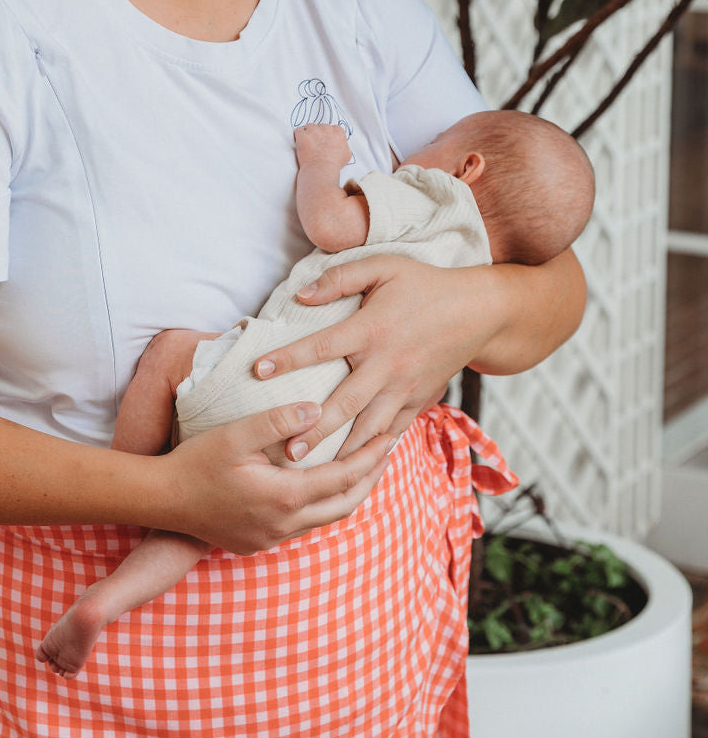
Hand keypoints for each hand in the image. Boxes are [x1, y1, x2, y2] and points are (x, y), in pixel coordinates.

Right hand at [160, 399, 392, 554]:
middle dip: (370, 478)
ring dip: (347, 493)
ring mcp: (271, 539)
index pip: (344, 477)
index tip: (389, 436)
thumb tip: (318, 409)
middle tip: (386, 453)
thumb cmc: (196, 461)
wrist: (161, 499)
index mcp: (284, 496)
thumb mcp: (236, 433)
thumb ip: (279, 420)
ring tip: (362, 468)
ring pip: (325, 519)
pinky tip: (320, 486)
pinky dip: (322, 505)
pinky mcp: (258, 544)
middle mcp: (284, 525)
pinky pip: (303, 526)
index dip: (370, 456)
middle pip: (345, 505)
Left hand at [253, 255, 503, 457]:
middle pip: (344, 403)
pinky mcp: (419, 401)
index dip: (290, 358)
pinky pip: (394, 432)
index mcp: (372, 329)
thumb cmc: (424, 285)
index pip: (322, 346)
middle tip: (286, 451)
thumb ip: (340, 277)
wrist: (478, 311)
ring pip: (368, 427)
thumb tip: (301, 294)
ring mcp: (404, 387)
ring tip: (313, 471)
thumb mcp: (383, 266)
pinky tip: (352, 468)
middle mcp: (386, 364)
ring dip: (341, 451)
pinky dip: (373, 451)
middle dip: (315, 429)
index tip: (259, 371)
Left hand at [294, 124, 351, 168]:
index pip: (332, 128)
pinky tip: (300, 143)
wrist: (321, 170)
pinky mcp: (303, 135)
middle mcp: (326, 128)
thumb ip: (344, 145)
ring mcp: (314, 131)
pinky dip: (299, 136)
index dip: (328, 135)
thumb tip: (342, 144)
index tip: (325, 140)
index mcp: (338, 132)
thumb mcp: (346, 154)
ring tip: (308, 144)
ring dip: (308, 133)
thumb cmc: (334, 164)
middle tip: (316, 144)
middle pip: (320, 126)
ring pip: (309, 127)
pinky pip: (298, 130)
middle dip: (318, 134)